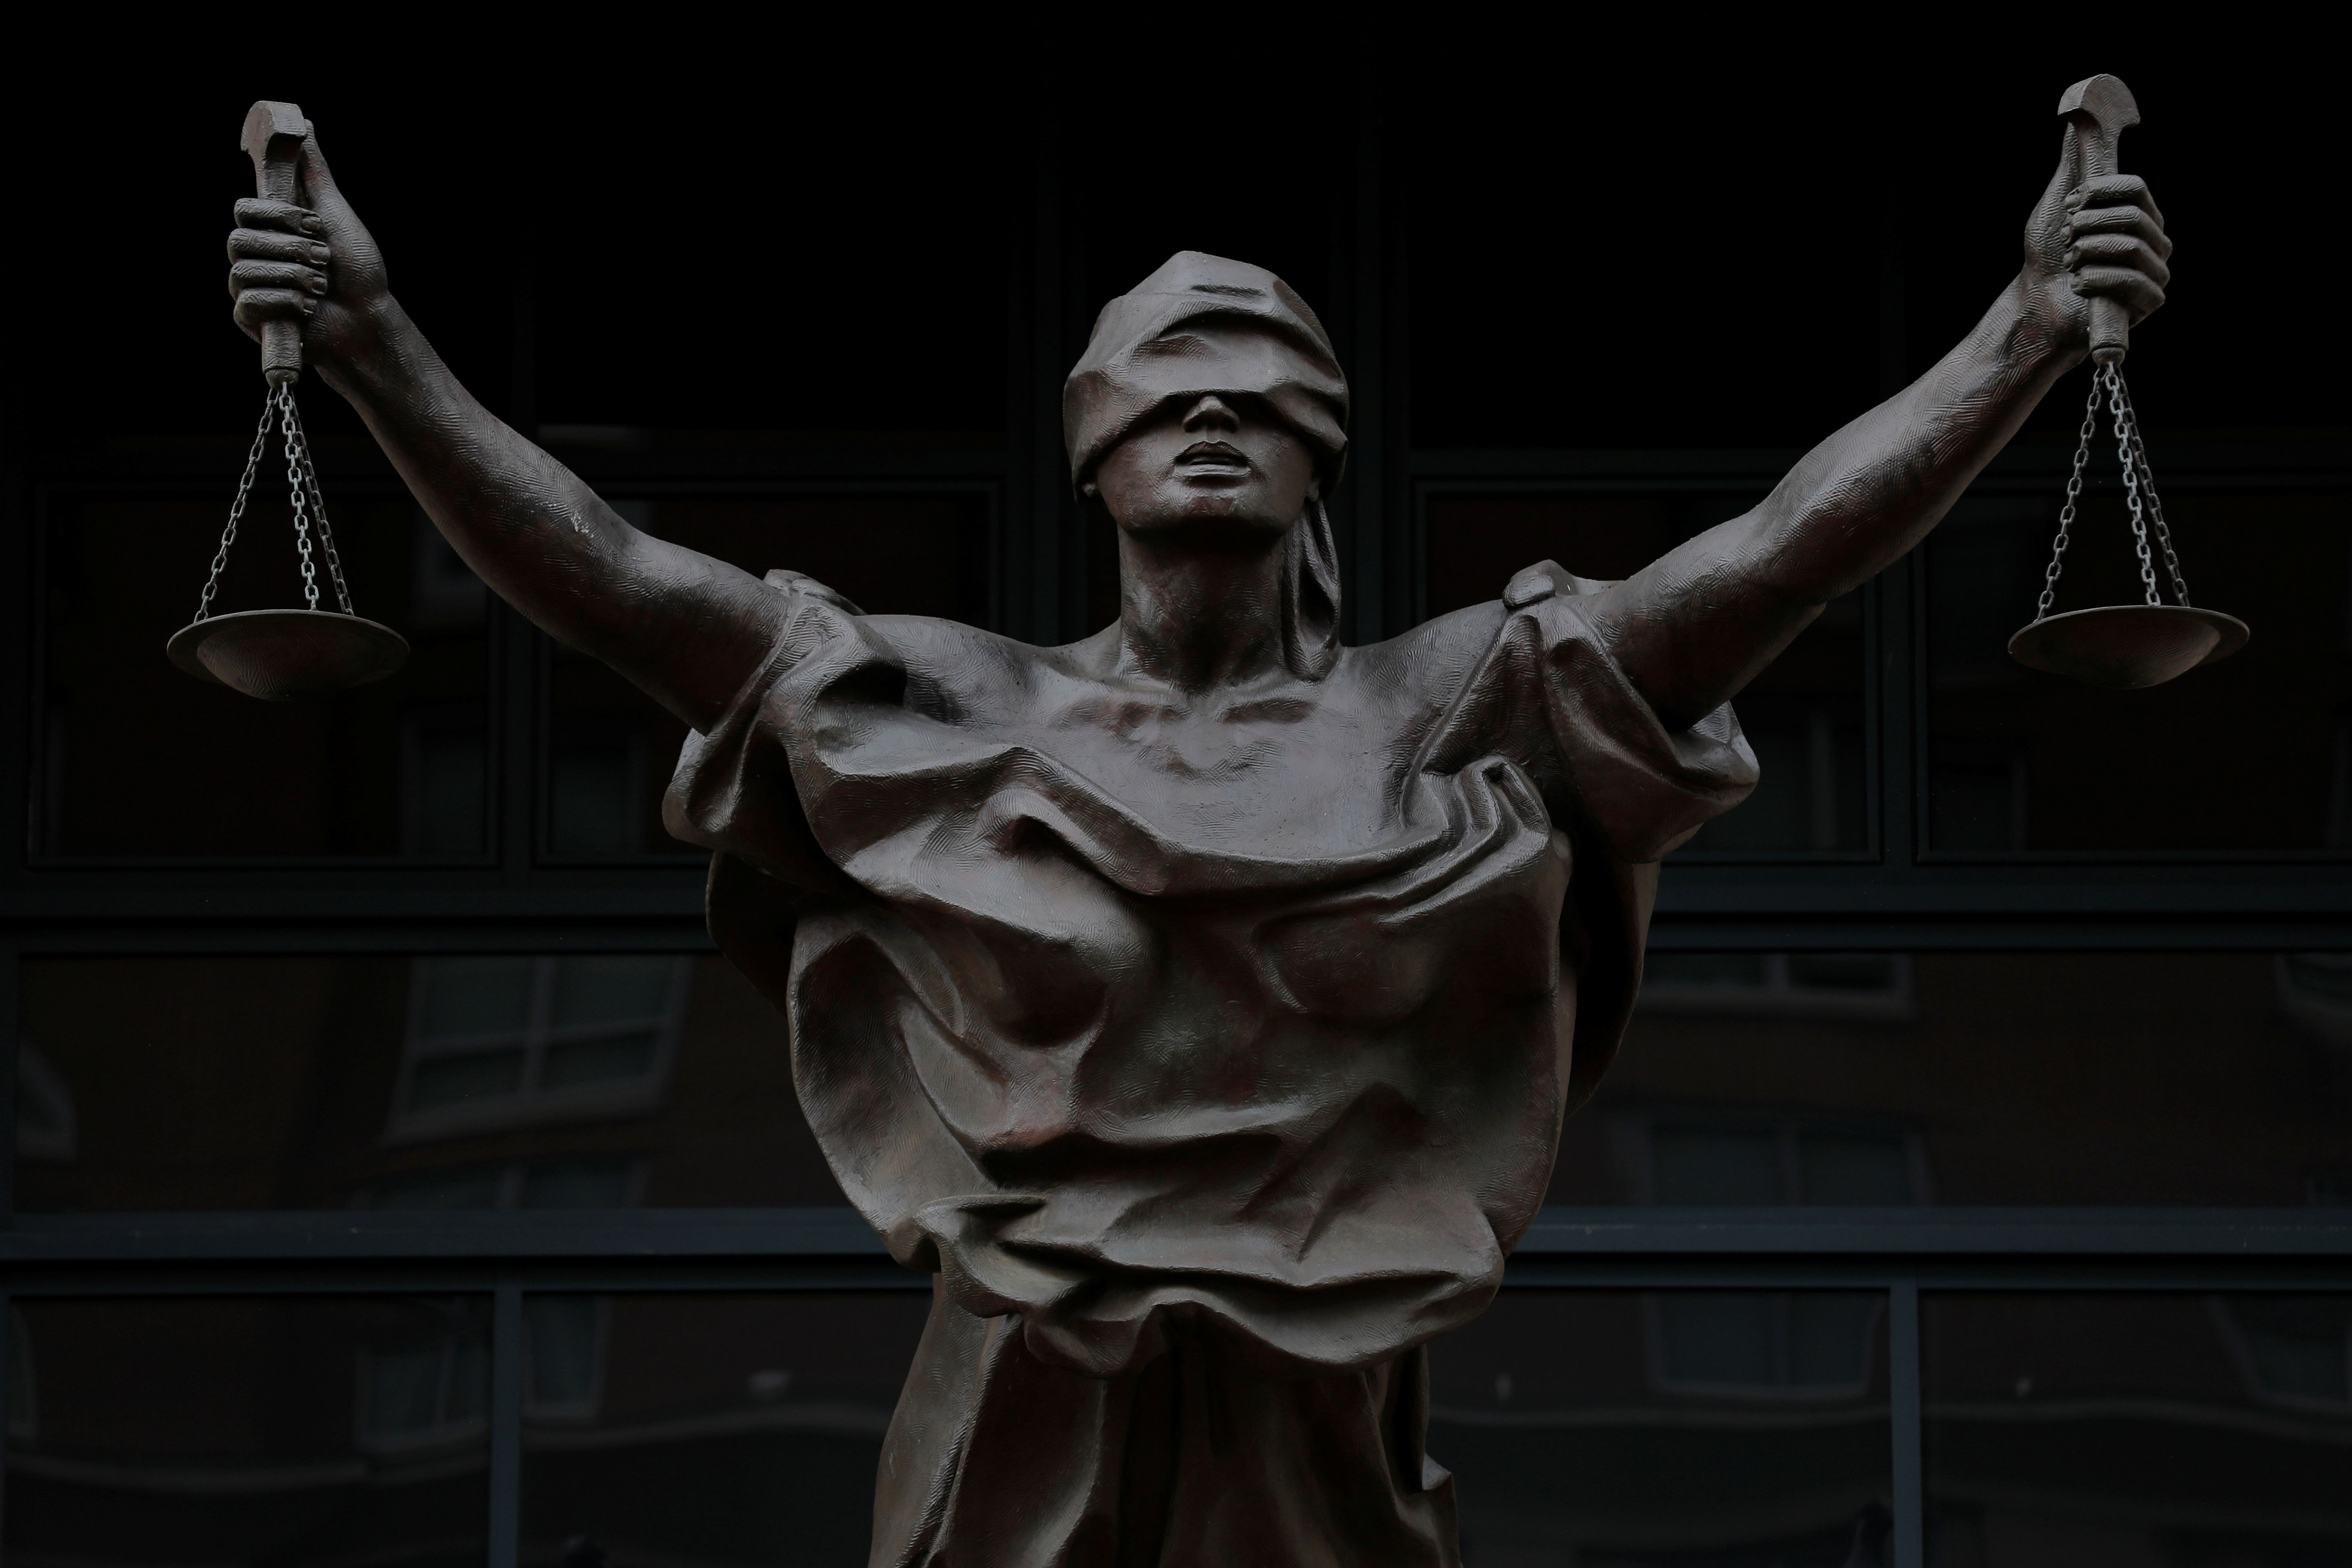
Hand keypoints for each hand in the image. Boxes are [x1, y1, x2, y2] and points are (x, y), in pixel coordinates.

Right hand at [226, 131, 390, 374]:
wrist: (367, 319)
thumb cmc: (356, 269)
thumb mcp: (336, 212)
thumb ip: (313, 171)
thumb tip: (303, 125)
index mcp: (268, 229)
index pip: (244, 208)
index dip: (279, 216)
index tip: (314, 225)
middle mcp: (253, 255)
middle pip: (238, 239)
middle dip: (289, 249)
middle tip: (322, 258)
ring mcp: (248, 287)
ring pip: (244, 270)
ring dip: (292, 276)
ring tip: (320, 285)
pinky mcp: (250, 319)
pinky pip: (249, 302)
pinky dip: (287, 302)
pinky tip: (307, 307)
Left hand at [2019, 126, 2172, 352]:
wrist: (2037, 303)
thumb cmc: (2049, 253)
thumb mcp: (2058, 200)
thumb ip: (2074, 162)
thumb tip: (2079, 115)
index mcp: (2140, 212)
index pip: (2135, 187)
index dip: (2097, 194)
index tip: (2070, 205)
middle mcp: (2155, 240)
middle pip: (2133, 217)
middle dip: (2087, 227)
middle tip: (2068, 240)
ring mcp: (2156, 272)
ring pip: (2130, 248)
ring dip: (2087, 254)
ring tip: (2071, 263)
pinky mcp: (2149, 302)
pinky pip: (2132, 283)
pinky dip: (2096, 281)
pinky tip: (2079, 285)